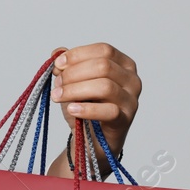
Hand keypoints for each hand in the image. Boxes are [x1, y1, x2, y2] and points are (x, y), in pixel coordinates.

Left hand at [48, 43, 140, 170]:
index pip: (104, 50)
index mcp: (123, 64)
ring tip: (58, 96)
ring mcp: (131, 100)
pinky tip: (72, 109)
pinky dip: (87, 109)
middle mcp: (132, 79)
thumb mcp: (74, 82)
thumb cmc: (86, 106)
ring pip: (105, 86)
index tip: (58, 64)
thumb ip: (67, 66)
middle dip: (74, 73)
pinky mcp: (125, 119)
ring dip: (75, 90)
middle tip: (57, 84)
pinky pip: (109, 111)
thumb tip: (58, 52)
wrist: (91, 139)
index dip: (78, 55)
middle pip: (103, 66)